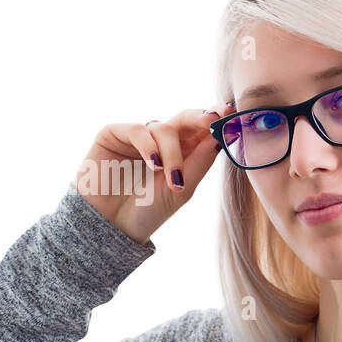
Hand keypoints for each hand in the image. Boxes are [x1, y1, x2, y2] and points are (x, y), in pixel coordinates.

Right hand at [74, 99, 233, 244]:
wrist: (110, 227)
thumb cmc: (146, 212)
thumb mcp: (182, 190)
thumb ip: (200, 161)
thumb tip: (221, 134)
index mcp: (180, 153)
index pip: (200, 131)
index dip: (215, 120)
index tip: (230, 114)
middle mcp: (159, 142)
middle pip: (184, 119)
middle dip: (201, 118)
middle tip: (213, 119)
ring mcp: (137, 138)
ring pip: (163, 129)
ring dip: (172, 153)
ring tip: (173, 179)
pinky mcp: (113, 135)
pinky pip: (137, 130)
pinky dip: (148, 145)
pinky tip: (154, 163)